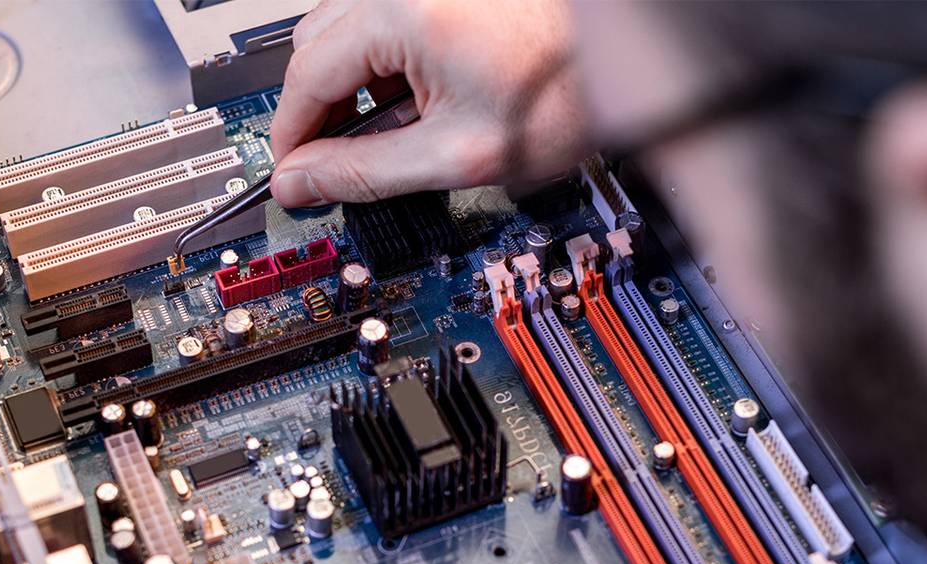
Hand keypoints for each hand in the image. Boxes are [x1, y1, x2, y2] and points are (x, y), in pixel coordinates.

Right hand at [268, 0, 587, 206]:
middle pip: (316, 45)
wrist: (635, 56)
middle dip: (321, 107)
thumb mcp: (458, 156)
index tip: (292, 176)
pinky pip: (386, 14)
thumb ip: (365, 173)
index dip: (291, 136)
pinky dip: (386, 57)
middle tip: (339, 162)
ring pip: (346, 27)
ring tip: (397, 127)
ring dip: (353, 81)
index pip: (306, 76)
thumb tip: (302, 183)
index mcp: (401, 12)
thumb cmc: (570, 92)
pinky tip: (420, 94)